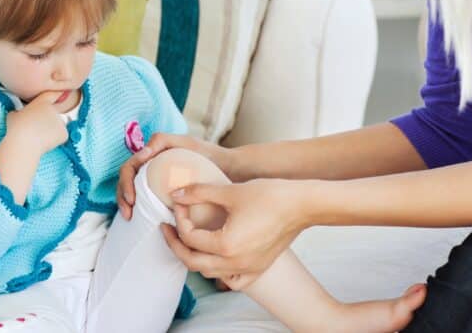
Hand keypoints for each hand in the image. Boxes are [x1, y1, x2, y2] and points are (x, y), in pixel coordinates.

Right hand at [6, 91, 67, 154]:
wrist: (23, 144)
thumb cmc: (16, 130)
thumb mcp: (13, 115)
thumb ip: (21, 111)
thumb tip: (21, 114)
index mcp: (42, 103)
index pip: (52, 95)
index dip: (56, 94)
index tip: (62, 93)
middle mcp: (54, 110)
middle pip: (54, 114)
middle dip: (48, 120)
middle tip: (37, 129)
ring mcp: (61, 121)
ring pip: (57, 125)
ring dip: (51, 130)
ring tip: (39, 136)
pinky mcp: (64, 133)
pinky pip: (60, 136)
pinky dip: (55, 140)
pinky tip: (44, 142)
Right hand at [116, 133, 234, 219]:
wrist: (229, 170)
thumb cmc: (209, 155)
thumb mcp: (187, 143)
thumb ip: (163, 140)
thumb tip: (143, 152)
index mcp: (154, 155)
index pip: (129, 167)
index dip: (125, 182)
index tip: (132, 198)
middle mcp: (153, 167)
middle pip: (127, 180)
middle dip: (122, 196)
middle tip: (128, 213)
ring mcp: (158, 180)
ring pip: (133, 191)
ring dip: (126, 203)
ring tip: (131, 217)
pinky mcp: (166, 192)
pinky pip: (148, 200)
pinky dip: (140, 208)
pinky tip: (140, 219)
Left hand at [161, 179, 308, 287]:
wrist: (302, 204)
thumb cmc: (269, 195)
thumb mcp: (230, 191)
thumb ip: (199, 193)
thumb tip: (177, 194)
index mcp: (226, 245)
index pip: (190, 237)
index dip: (180, 219)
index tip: (179, 203)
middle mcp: (236, 263)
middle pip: (194, 261)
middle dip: (177, 243)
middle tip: (169, 227)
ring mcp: (249, 268)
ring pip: (210, 272)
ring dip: (195, 256)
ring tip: (189, 239)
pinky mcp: (259, 267)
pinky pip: (232, 279)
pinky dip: (219, 271)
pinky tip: (217, 258)